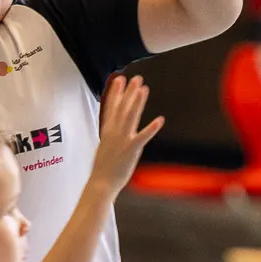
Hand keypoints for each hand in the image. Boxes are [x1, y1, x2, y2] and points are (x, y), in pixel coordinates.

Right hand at [90, 73, 163, 189]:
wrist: (100, 183)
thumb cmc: (103, 168)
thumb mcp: (104, 147)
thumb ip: (110, 136)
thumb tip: (112, 131)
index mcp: (107, 131)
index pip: (111, 107)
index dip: (115, 92)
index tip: (118, 79)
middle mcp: (114, 132)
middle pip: (122, 108)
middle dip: (129, 92)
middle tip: (136, 78)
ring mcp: (123, 140)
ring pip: (131, 117)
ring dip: (137, 102)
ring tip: (144, 89)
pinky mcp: (131, 150)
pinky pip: (143, 137)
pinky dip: (151, 128)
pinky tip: (160, 120)